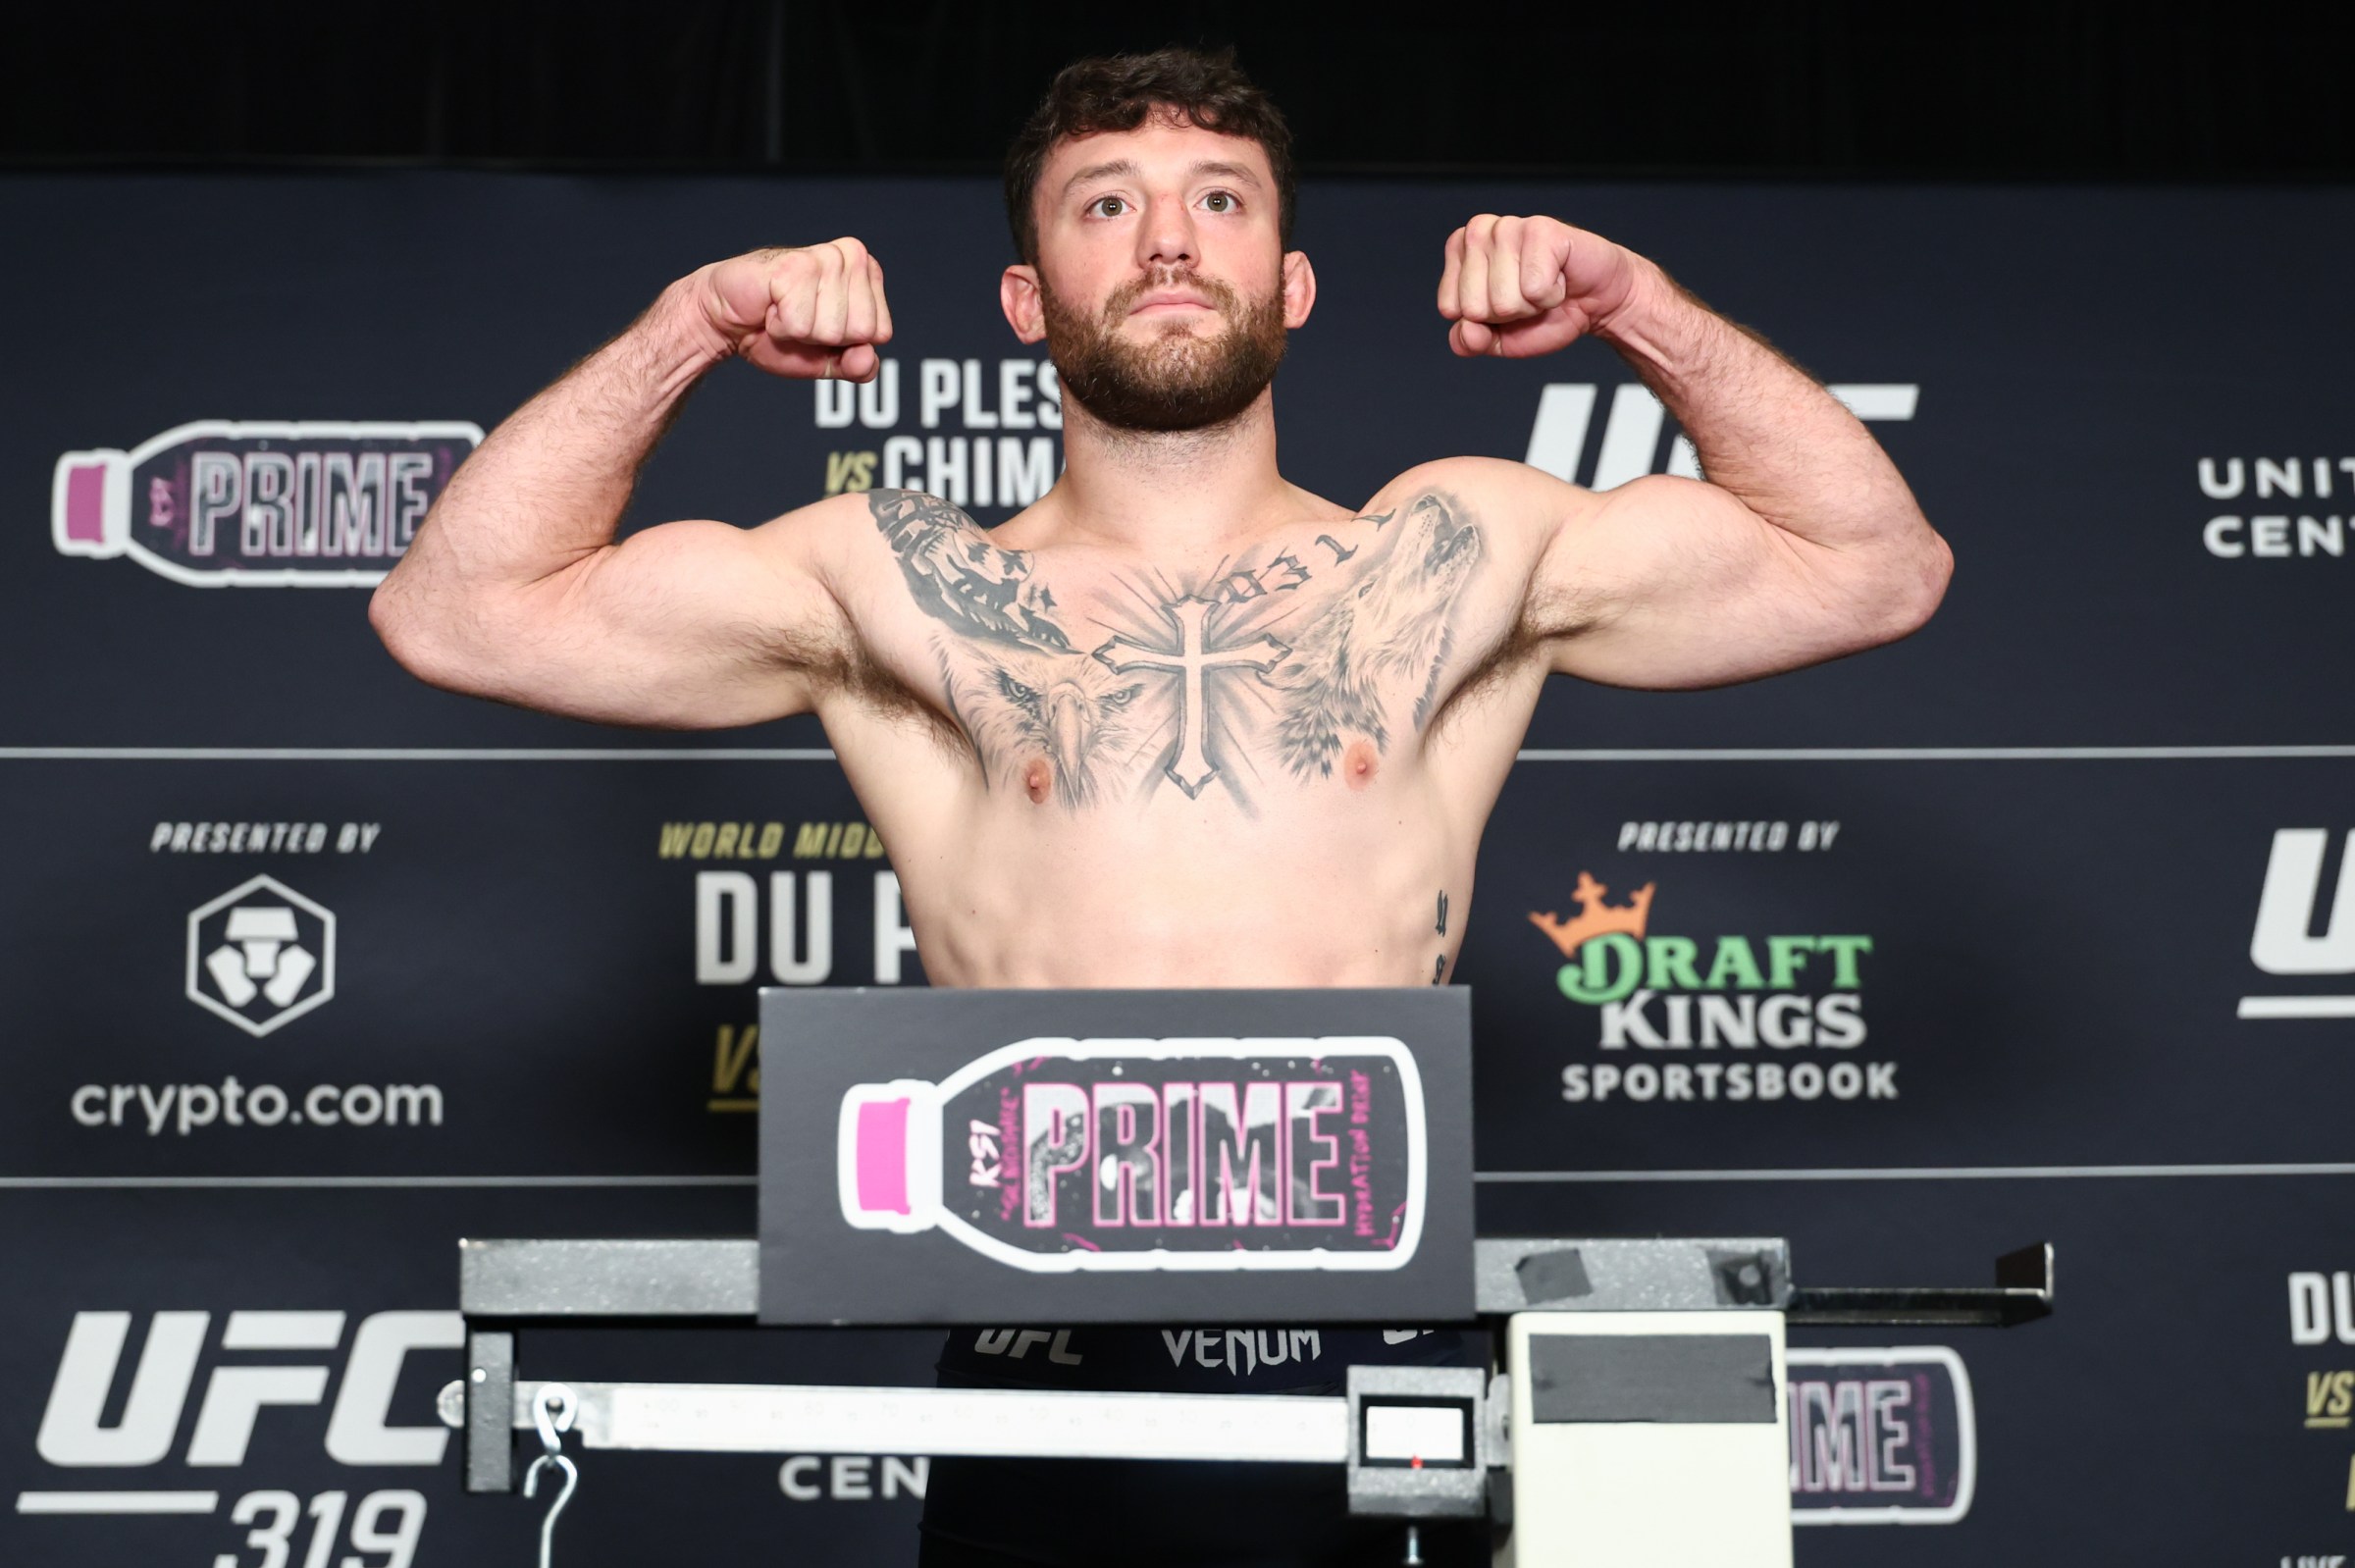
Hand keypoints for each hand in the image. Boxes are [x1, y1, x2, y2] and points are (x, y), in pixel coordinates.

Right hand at [692, 240, 892, 380]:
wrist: (727, 320)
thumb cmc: (777, 332)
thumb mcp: (827, 359)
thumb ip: (856, 366)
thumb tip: (868, 358)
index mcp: (868, 274)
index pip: (880, 332)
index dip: (846, 343)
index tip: (820, 327)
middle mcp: (851, 258)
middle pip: (859, 331)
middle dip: (823, 338)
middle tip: (799, 318)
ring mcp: (825, 258)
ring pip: (831, 329)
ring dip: (799, 331)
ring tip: (784, 310)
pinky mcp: (795, 265)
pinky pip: (800, 323)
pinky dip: (780, 326)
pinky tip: (772, 305)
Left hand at [1436, 215, 1641, 358]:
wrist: (1596, 303)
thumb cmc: (1545, 313)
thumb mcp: (1498, 338)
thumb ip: (1470, 341)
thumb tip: (1467, 331)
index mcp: (1459, 251)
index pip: (1450, 308)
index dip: (1484, 320)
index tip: (1507, 304)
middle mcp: (1478, 232)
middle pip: (1474, 306)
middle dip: (1508, 314)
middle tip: (1529, 295)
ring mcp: (1508, 225)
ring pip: (1504, 300)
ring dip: (1531, 304)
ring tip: (1544, 284)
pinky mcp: (1541, 229)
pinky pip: (1534, 289)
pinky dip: (1552, 296)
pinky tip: (1559, 277)